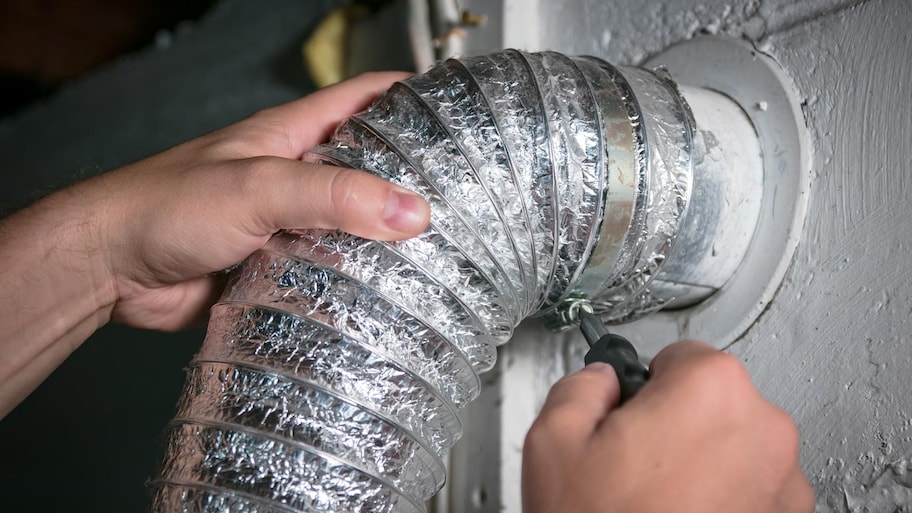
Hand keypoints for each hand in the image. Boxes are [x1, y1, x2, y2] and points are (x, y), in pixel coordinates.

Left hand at [0, 72, 428, 416]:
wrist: (112, 267)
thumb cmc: (165, 205)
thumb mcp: (259, 187)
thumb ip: (333, 196)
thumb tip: (409, 211)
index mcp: (292, 134)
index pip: (365, 98)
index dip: (411, 97)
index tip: (456, 112)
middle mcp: (294, 174)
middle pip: (367, 167)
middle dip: (410, 180)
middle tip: (459, 199)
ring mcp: (286, 222)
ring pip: (350, 224)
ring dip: (383, 239)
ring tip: (436, 253)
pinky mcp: (277, 265)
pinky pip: (327, 269)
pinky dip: (353, 280)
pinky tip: (381, 294)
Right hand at [522, 341, 813, 512]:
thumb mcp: (554, 439)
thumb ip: (582, 384)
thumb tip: (599, 381)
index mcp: (711, 388)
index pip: (680, 355)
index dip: (645, 384)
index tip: (632, 412)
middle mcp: (762, 427)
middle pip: (712, 398)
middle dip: (676, 420)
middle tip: (636, 461)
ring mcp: (784, 480)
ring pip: (734, 443)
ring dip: (703, 459)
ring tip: (658, 496)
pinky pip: (753, 486)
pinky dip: (725, 496)